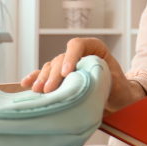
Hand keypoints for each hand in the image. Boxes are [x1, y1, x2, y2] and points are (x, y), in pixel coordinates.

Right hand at [20, 37, 145, 111]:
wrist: (119, 100)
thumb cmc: (119, 88)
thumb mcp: (116, 80)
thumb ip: (102, 75)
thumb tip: (87, 77)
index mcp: (94, 48)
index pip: (77, 45)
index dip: (70, 57)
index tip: (67, 73)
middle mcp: (78, 54)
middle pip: (61, 59)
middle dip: (54, 75)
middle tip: (49, 90)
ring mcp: (68, 65)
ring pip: (51, 67)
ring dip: (43, 79)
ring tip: (38, 91)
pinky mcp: (61, 78)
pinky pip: (46, 75)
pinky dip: (36, 78)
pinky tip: (27, 83)